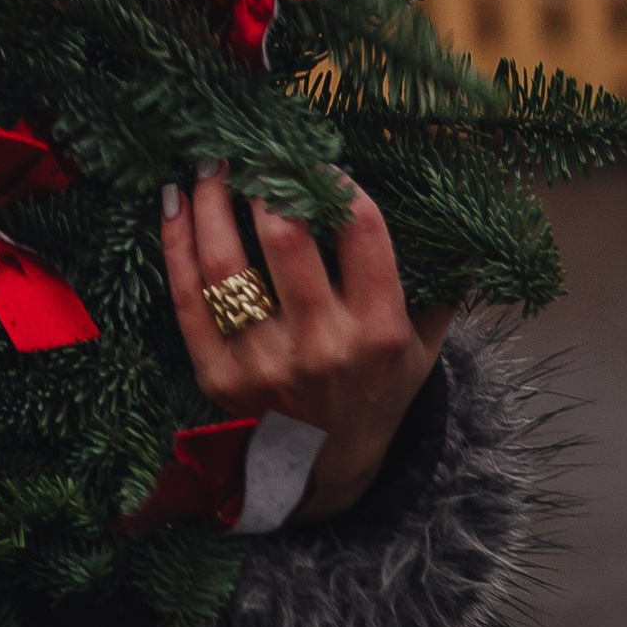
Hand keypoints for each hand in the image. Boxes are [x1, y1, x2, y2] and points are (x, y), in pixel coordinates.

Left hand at [162, 164, 449, 520]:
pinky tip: (174, 202)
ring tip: (211, 164)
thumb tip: (452, 219)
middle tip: (254, 151)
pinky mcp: (217, 376)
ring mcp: (265, 363)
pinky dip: (175, 242)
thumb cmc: (376, 395)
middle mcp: (322, 346)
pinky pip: (186, 297)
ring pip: (225, 262)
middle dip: (266, 181)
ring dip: (211, 200)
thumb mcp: (422, 350)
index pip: (361, 232)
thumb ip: (436, 289)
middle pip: (285, 238)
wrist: (326, 475)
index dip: (336, 184)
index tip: (318, 163)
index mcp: (378, 331)